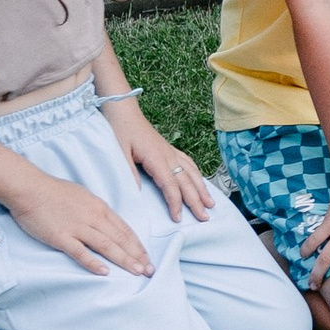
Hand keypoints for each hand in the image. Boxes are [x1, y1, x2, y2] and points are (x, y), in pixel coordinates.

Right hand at [1, 169, 148, 279]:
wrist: (30, 188)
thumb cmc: (54, 191)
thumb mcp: (84, 196)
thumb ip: (97, 211)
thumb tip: (107, 222)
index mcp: (100, 208)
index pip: (124, 229)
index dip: (137, 245)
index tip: (147, 258)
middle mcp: (93, 218)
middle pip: (120, 239)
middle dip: (137, 256)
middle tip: (150, 270)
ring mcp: (78, 228)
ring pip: (106, 246)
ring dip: (124, 260)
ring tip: (137, 272)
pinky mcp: (61, 237)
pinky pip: (80, 252)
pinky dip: (93, 263)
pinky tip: (105, 272)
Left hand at [98, 97, 210, 221]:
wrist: (123, 111)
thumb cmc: (120, 130)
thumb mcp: (119, 153)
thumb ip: (129, 173)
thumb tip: (138, 194)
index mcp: (156, 159)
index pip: (171, 186)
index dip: (176, 203)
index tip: (179, 218)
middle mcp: (168, 156)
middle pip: (186, 182)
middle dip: (196, 201)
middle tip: (205, 217)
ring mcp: (170, 151)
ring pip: (191, 172)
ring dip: (202, 189)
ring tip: (211, 203)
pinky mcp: (169, 149)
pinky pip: (188, 163)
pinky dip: (197, 174)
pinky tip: (200, 181)